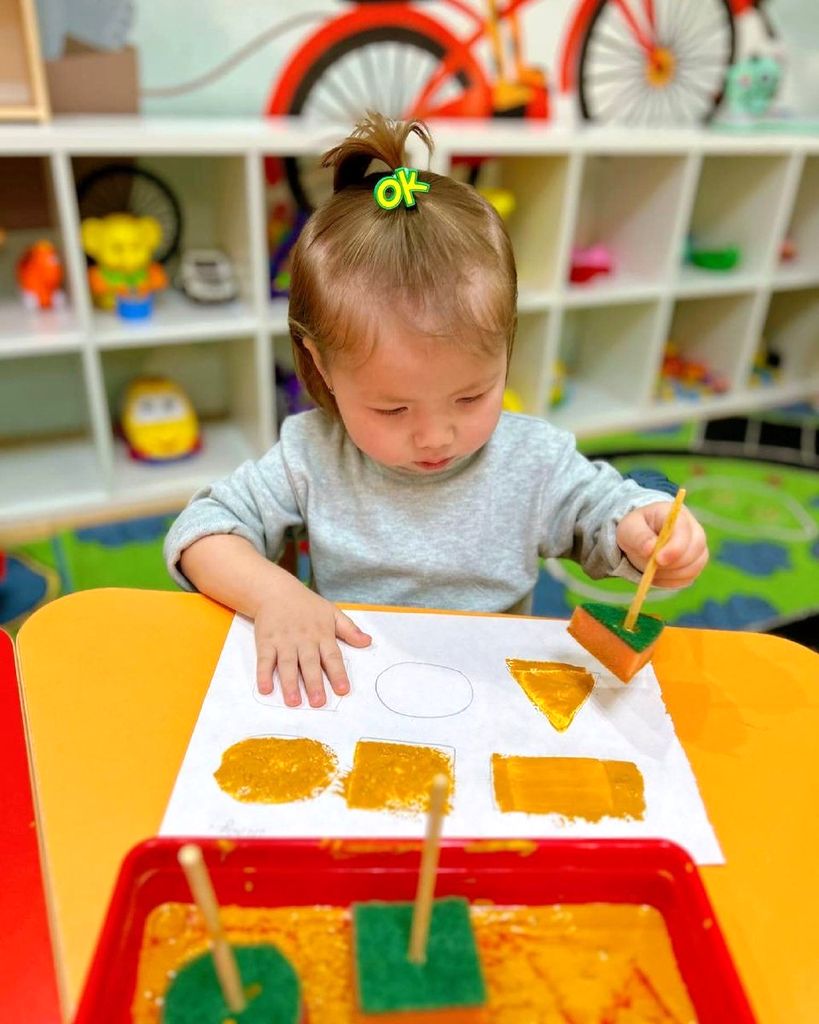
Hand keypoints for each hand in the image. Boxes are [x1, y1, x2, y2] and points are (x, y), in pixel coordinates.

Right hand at [254, 583, 370, 706]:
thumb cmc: (306, 605)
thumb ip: (349, 629)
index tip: (343, 689)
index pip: (332, 656)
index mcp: (322, 634)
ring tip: (293, 701)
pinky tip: (266, 689)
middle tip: (318, 702)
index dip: (338, 673)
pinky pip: (265, 660)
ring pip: (288, 664)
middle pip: (310, 663)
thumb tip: (368, 642)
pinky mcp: (265, 642)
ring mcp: (284, 641)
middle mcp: (304, 639)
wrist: (275, 590)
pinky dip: (264, 675)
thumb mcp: (331, 612)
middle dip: (314, 683)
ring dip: (290, 683)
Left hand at [616, 502, 707, 588]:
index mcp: (676, 515)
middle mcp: (693, 529)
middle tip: (651, 567)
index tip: (658, 560)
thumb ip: (639, 536)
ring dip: (670, 574)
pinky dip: (671, 581)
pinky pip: (688, 578)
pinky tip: (657, 574)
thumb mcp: (629, 528)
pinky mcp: (695, 564)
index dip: (674, 548)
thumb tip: (650, 549)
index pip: (684, 530)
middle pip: (696, 549)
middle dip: (673, 563)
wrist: (641, 537)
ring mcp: (697, 548)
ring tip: (651, 568)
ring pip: (694, 567)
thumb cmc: (636, 529)